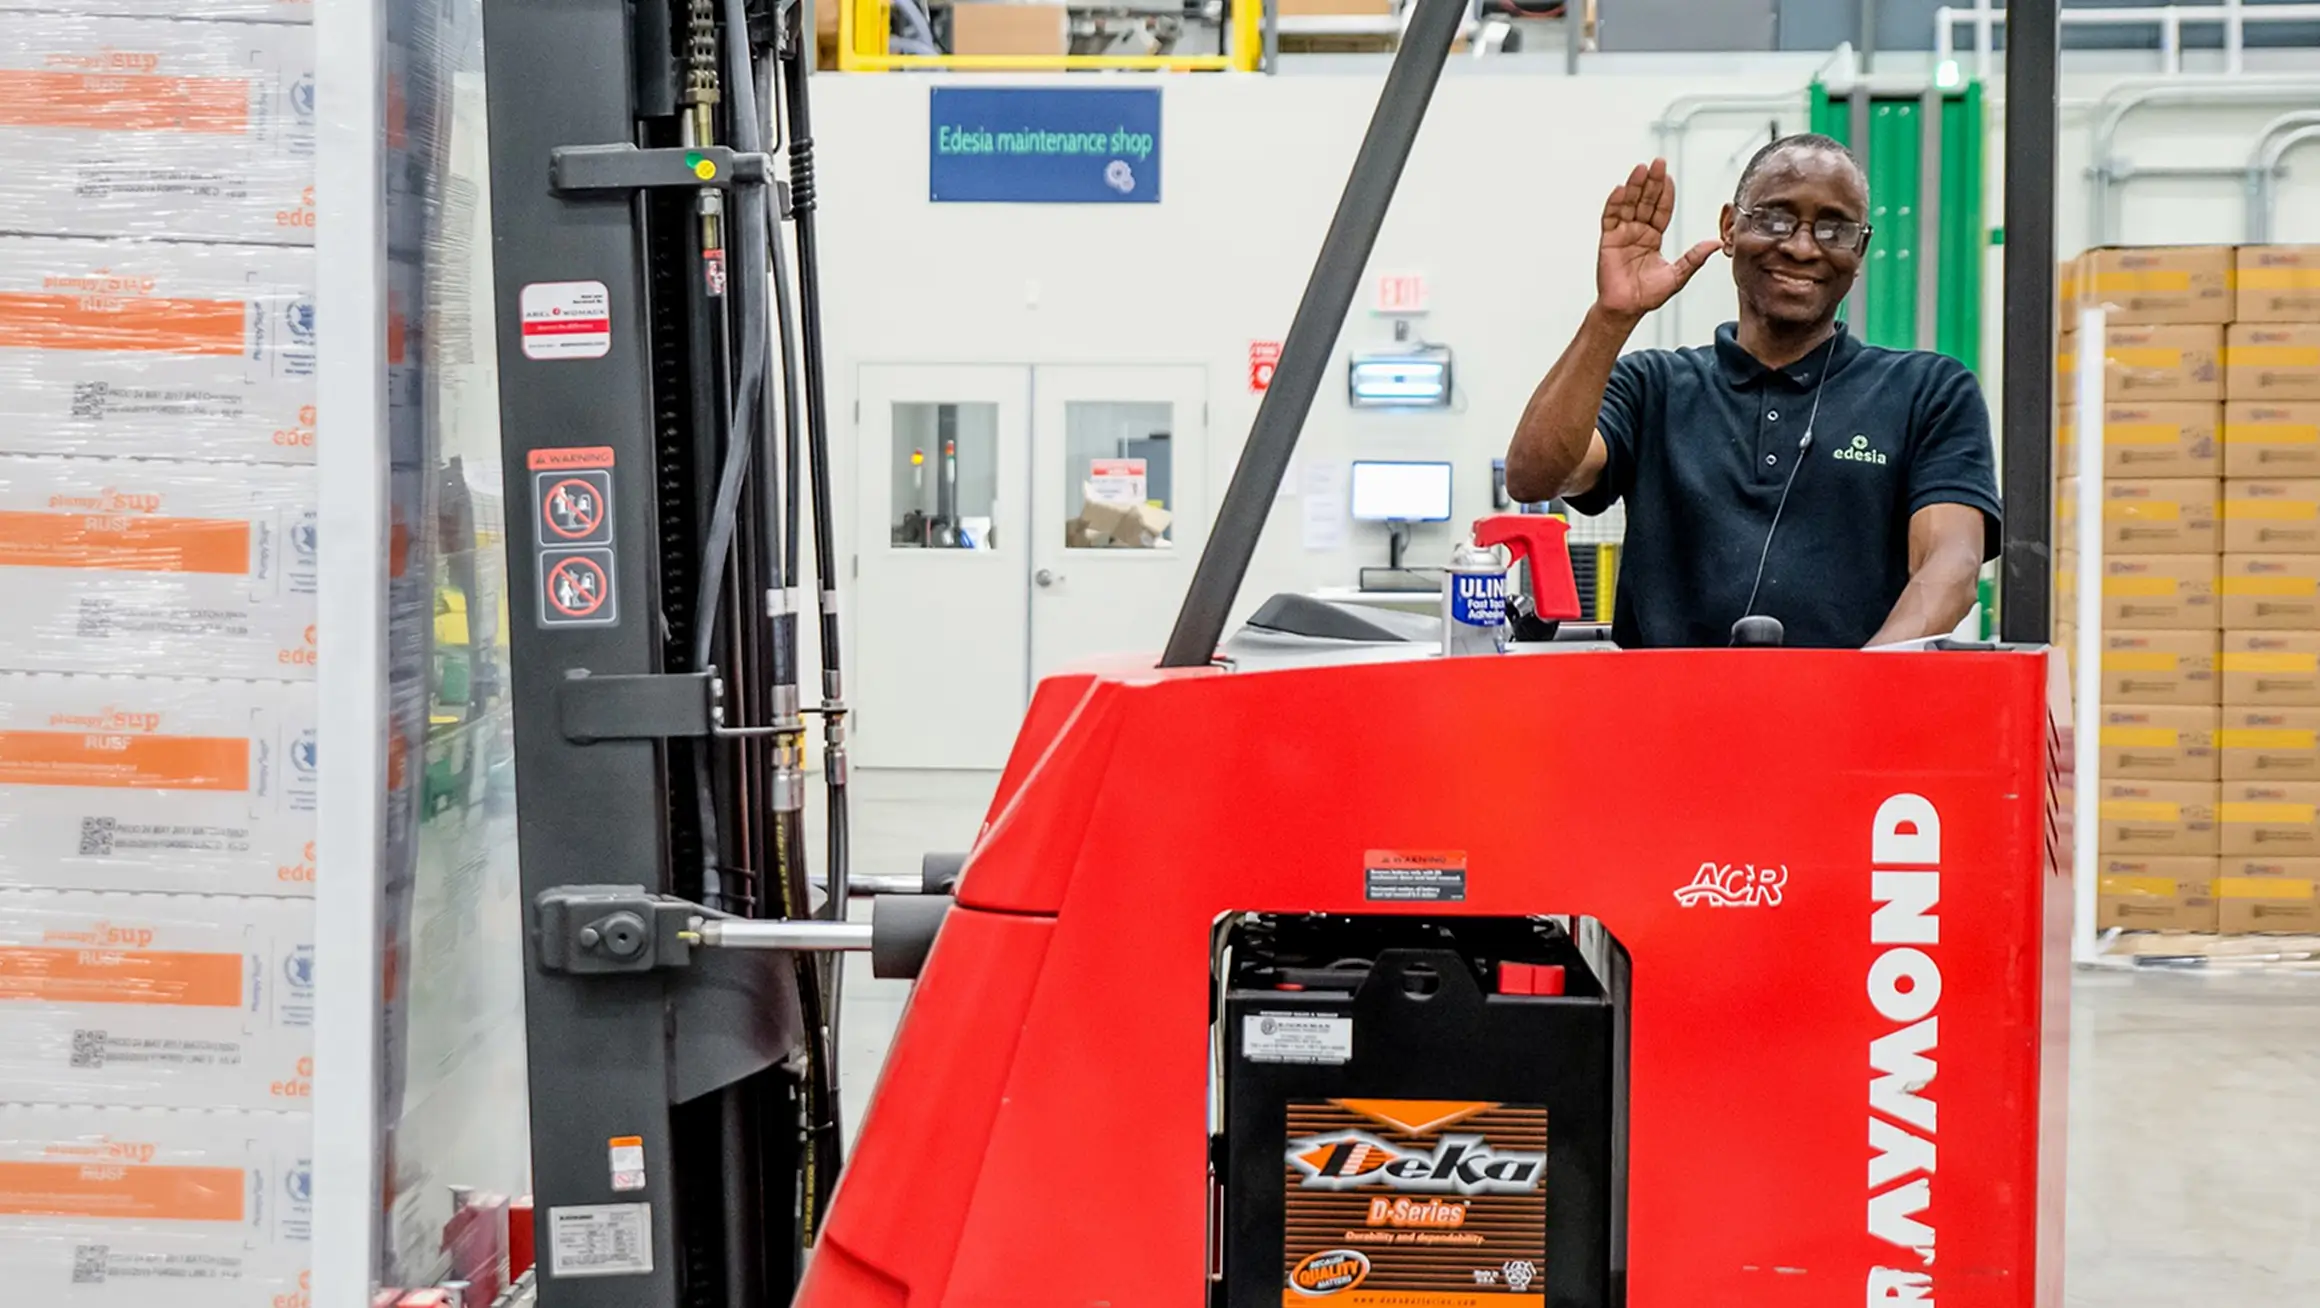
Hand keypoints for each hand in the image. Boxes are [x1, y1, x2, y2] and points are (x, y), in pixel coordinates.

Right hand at [1596, 158, 1719, 322]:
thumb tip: (1715, 244)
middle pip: (1645, 201)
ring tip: (1641, 169)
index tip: (1669, 177)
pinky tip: (1619, 189)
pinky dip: (1614, 203)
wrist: (1626, 309)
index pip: (1661, 210)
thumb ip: (1694, 258)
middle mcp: (1638, 232)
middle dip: (1651, 182)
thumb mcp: (1678, 275)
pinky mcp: (1608, 240)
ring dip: (1634, 186)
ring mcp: (1622, 234)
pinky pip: (1610, 218)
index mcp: (1653, 237)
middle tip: (1658, 163)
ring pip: (1629, 205)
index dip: (1665, 193)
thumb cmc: (1648, 296)